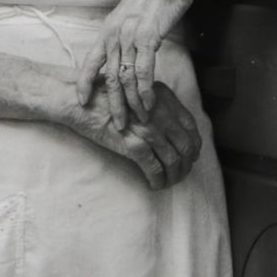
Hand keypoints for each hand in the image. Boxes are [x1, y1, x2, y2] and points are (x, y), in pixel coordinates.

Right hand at [68, 81, 202, 189]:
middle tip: (182, 172)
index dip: (195, 144)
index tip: (192, 154)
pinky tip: (155, 185)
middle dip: (187, 163)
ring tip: (169, 182)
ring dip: (174, 175)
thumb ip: (155, 103)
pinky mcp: (134, 145)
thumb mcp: (137, 91)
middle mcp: (160, 114)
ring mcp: (148, 130)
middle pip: (186, 145)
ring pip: (173, 160)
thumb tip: (171, 125)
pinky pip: (154, 169)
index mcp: (164, 99)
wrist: (81, 102)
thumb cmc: (105, 97)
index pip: (191, 126)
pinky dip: (158, 180)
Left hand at [76, 0, 198, 129]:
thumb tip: (123, 55)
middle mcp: (114, 35)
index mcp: (107, 30)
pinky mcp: (148, 38)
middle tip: (117, 125)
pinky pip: (144, 72)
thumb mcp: (130, 17)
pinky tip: (149, 103)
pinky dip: (146, 91)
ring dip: (133, 102)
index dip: (84, 84)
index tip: (82, 102)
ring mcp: (130, 37)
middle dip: (113, 104)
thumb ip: (123, 36)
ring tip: (139, 119)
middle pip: (109, 78)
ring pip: (126, 79)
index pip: (90, 62)